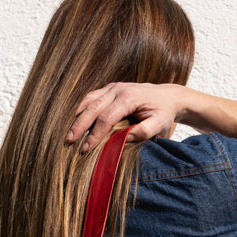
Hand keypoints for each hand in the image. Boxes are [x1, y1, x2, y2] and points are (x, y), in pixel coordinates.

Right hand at [67, 83, 182, 151]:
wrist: (167, 96)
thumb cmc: (163, 113)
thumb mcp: (160, 124)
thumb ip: (145, 131)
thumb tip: (125, 138)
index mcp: (129, 97)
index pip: (106, 117)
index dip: (95, 134)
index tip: (86, 148)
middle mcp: (118, 89)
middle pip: (93, 107)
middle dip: (80, 125)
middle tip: (69, 140)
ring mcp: (112, 87)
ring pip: (89, 100)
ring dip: (77, 116)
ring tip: (69, 132)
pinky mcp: (110, 89)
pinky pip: (92, 97)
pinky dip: (82, 108)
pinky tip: (75, 120)